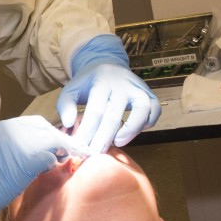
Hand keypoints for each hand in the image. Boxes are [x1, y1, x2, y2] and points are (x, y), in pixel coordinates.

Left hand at [56, 34, 160, 152]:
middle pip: (114, 114)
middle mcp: (122, 84)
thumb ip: (65, 104)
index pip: (95, 110)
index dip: (88, 131)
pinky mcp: (149, 93)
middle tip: (95, 154)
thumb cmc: (89, 83)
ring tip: (118, 143)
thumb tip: (68, 123)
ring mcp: (138, 88)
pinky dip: (148, 122)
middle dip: (104, 138)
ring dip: (131, 129)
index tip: (80, 147)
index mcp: (101, 81)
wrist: (108, 65)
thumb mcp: (72, 88)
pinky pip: (155, 109)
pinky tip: (135, 132)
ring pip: (142, 109)